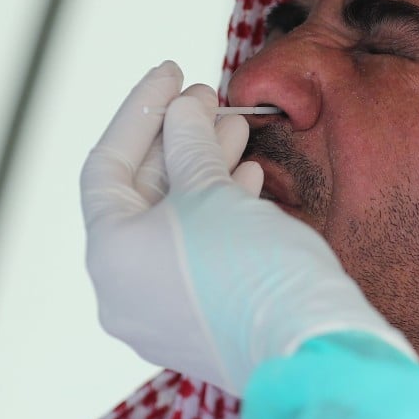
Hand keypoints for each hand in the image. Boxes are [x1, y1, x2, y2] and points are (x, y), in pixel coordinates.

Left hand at [81, 61, 415, 394]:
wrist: (310, 345)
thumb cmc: (255, 270)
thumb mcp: (213, 191)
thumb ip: (189, 141)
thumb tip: (182, 110)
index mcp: (110, 256)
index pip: (108, 165)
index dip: (140, 111)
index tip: (173, 74)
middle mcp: (122, 289)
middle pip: (142, 194)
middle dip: (179, 139)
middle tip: (211, 99)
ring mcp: (160, 310)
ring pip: (174, 222)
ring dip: (203, 170)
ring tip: (237, 130)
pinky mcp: (199, 320)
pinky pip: (195, 252)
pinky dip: (216, 211)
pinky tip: (248, 180)